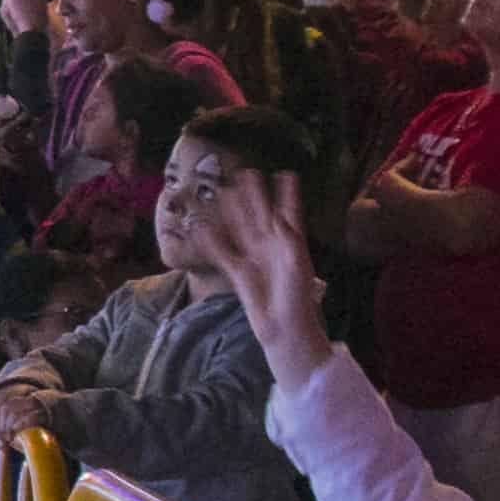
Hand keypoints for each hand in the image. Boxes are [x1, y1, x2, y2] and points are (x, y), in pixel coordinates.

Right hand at [189, 170, 325, 358]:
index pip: (290, 211)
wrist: (284, 328)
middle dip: (254, 194)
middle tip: (246, 172)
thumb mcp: (296, 263)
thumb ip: (287, 237)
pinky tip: (202, 228)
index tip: (286, 173)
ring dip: (233, 211)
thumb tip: (276, 215)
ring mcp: (255, 257)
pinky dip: (212, 241)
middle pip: (261, 213)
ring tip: (224, 192)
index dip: (288, 194)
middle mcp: (272, 246)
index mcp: (292, 242)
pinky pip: (223, 252)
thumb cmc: (297, 296)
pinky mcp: (239, 272)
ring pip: (241, 228)